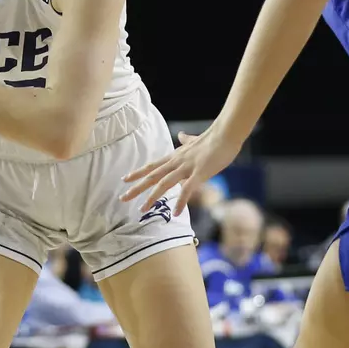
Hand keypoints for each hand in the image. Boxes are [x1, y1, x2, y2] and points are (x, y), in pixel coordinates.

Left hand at [120, 125, 238, 215]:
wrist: (226, 134)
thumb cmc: (213, 138)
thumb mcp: (195, 140)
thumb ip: (186, 140)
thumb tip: (181, 135)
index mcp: (175, 156)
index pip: (152, 166)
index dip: (138, 173)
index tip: (125, 179)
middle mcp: (176, 162)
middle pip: (152, 176)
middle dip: (136, 188)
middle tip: (122, 198)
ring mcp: (187, 168)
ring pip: (164, 184)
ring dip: (152, 197)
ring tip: (142, 210)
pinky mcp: (199, 173)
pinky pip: (187, 189)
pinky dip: (180, 202)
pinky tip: (176, 213)